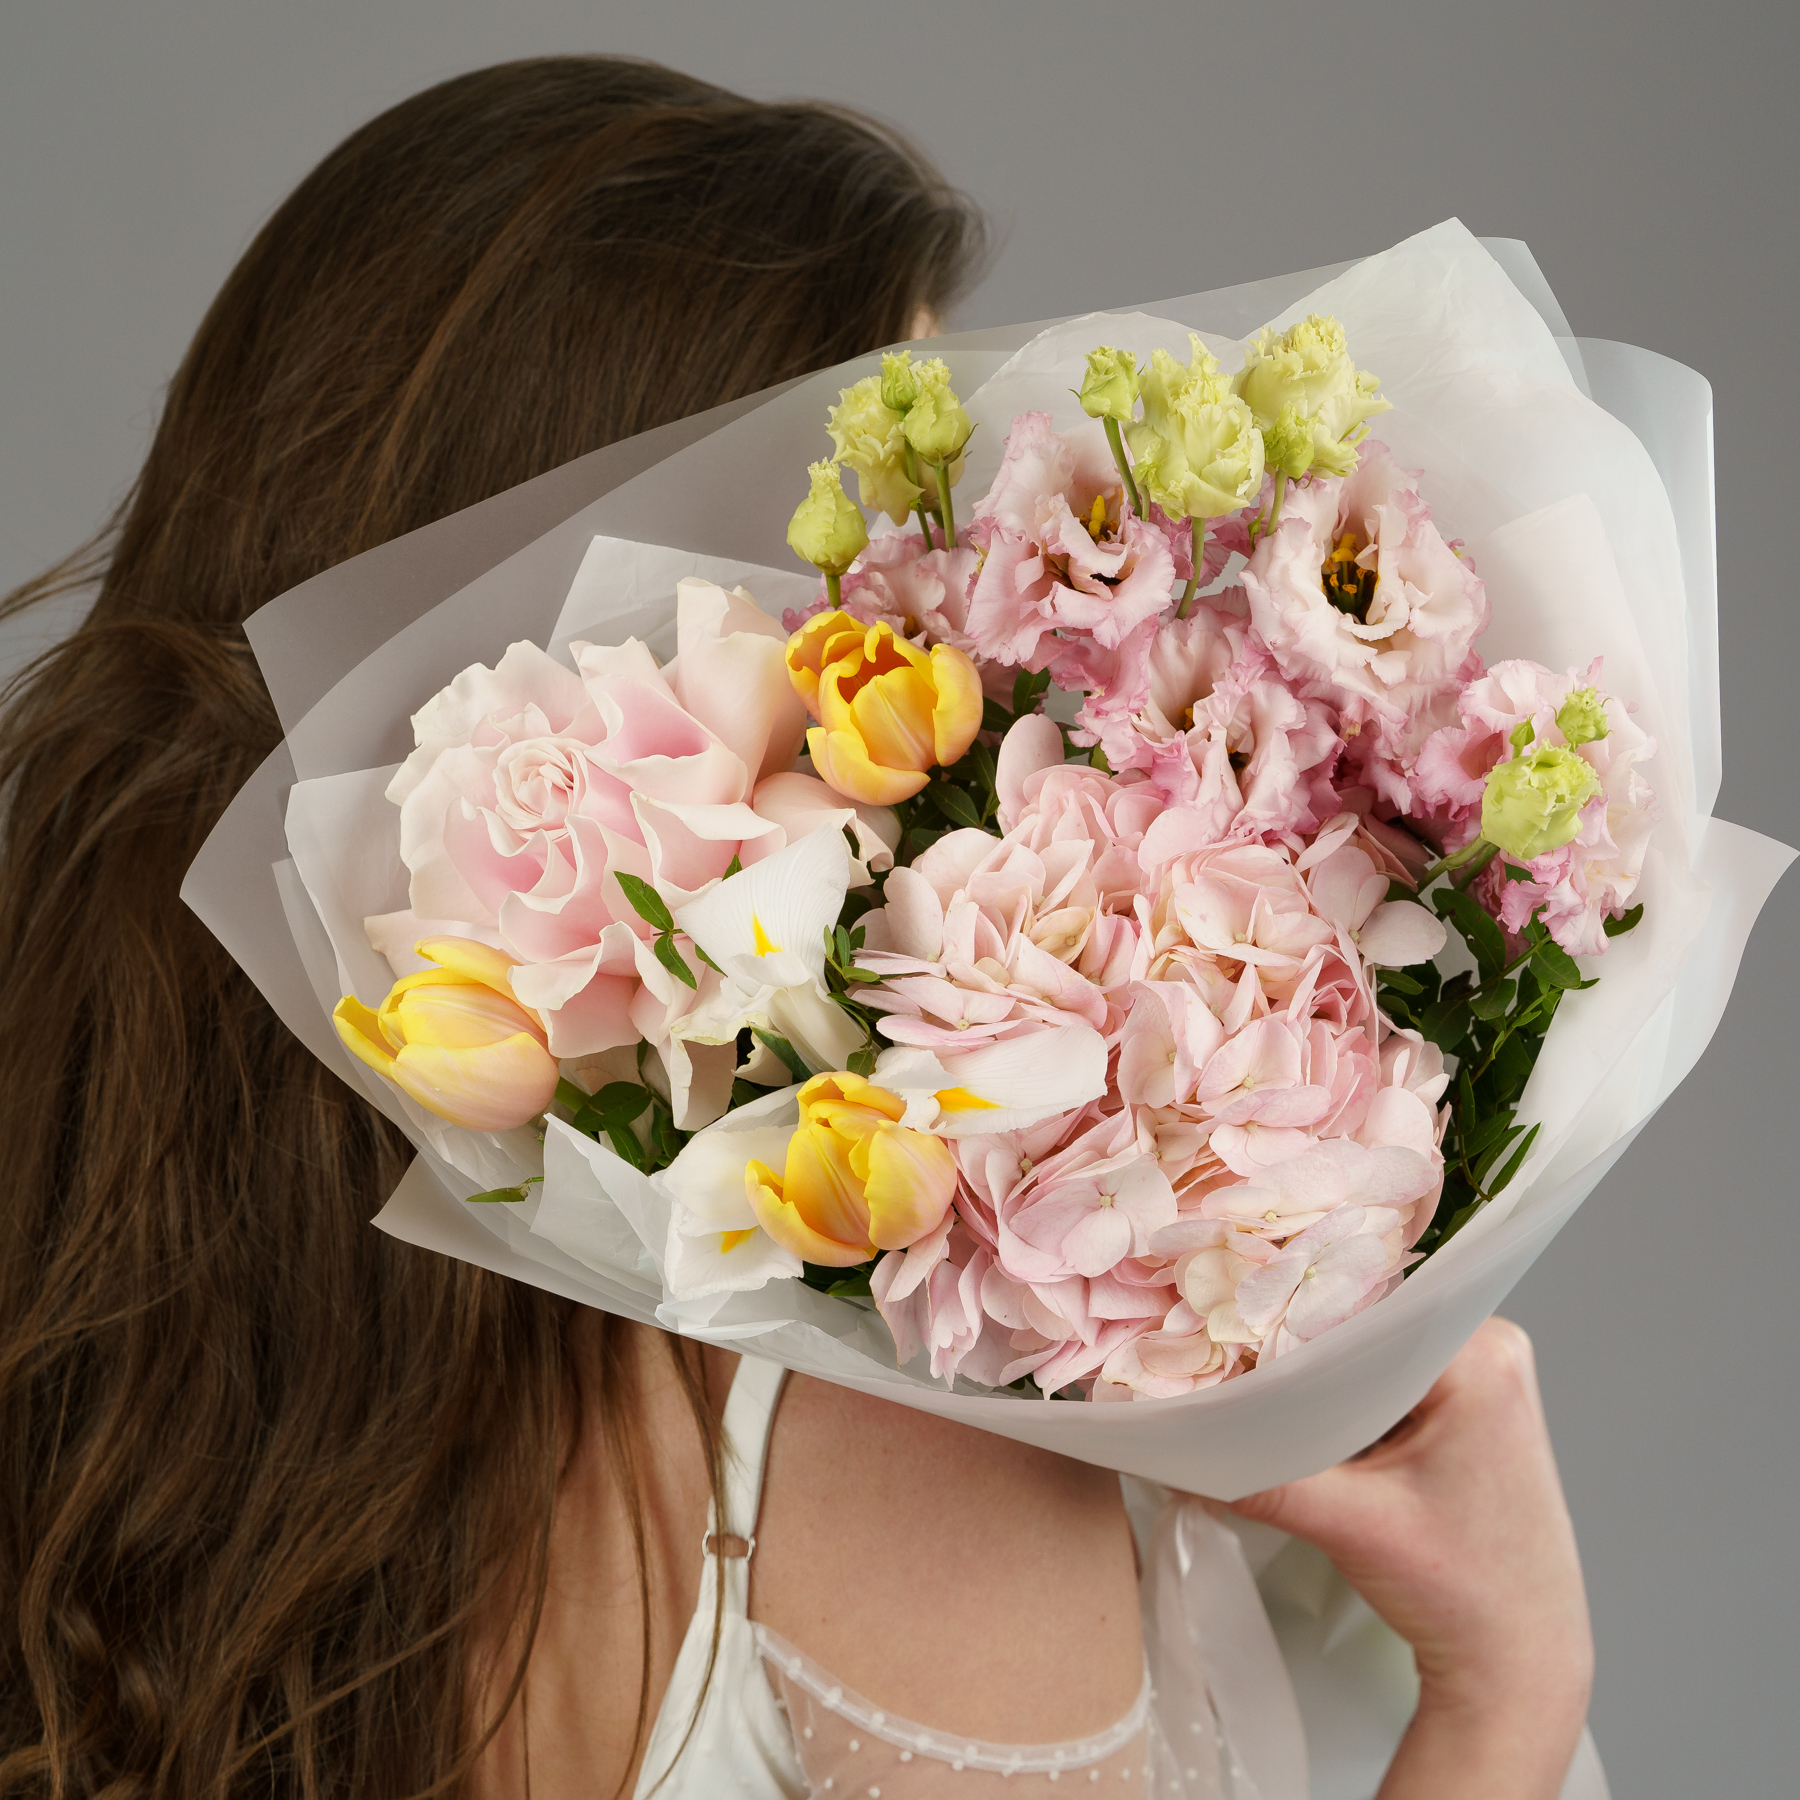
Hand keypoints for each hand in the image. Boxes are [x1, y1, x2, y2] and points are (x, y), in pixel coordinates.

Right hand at [1228, 1318, 1592, 1798]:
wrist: (1518, 1662)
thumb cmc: (1465, 1595)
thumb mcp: (1352, 1527)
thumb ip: (1261, 1479)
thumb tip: (1181, 1445)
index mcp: (1483, 1357)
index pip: (1368, 1303)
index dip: (1295, 1312)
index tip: (1230, 1323)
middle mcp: (1493, 1347)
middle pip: (1370, 1320)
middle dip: (1301, 1341)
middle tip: (1230, 1351)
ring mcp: (1486, 1375)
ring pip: (1376, 1347)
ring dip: (1321, 1370)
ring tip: (1259, 1384)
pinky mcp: (1471, 1404)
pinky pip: (1391, 1372)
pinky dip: (1346, 1394)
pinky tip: (1305, 1416)